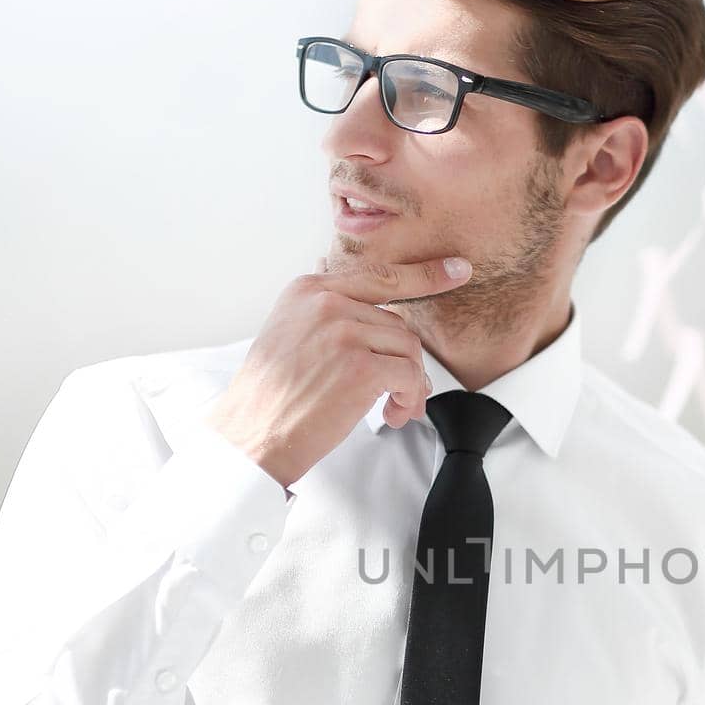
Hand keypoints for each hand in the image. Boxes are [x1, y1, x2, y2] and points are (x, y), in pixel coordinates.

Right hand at [202, 253, 471, 488]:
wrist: (249, 434)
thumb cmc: (270, 397)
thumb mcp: (289, 333)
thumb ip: (327, 315)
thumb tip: (375, 314)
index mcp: (309, 290)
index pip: (379, 275)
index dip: (424, 275)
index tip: (456, 270)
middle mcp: (326, 303)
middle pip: (398, 324)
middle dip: (406, 362)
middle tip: (402, 394)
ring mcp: (343, 332)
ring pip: (409, 349)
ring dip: (411, 385)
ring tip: (394, 409)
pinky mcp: (359, 368)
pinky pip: (410, 376)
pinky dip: (410, 399)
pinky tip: (392, 414)